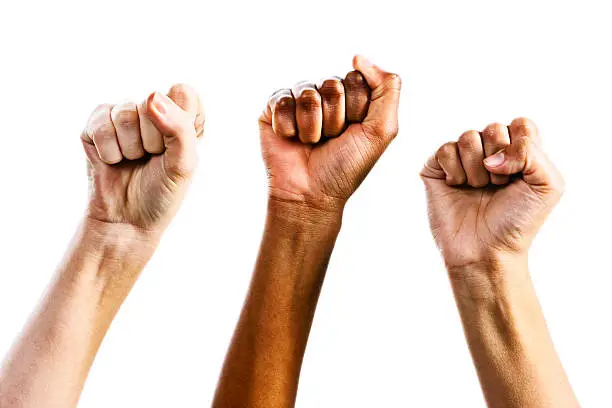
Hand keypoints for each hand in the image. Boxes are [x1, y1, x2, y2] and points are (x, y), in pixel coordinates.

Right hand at [81, 84, 203, 231]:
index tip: (176, 148)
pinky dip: (109, 150)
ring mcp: (123, 116)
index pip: (184, 92)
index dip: (179, 120)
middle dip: (153, 140)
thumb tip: (152, 97)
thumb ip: (179, 128)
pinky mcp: (97, 125)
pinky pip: (101, 121)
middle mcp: (154, 112)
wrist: (127, 222)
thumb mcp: (183, 165)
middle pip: (152, 101)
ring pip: (125, 113)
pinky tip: (113, 161)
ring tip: (133, 161)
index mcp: (183, 118)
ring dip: (131, 147)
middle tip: (151, 160)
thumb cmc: (161, 193)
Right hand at [259, 56, 400, 210]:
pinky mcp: (273, 108)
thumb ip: (388, 88)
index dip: (356, 110)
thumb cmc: (346, 166)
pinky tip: (291, 140)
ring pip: (307, 93)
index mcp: (351, 97)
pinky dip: (288, 127)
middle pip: (332, 85)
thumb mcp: (382, 130)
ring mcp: (298, 100)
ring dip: (312, 127)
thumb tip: (358, 57)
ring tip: (311, 143)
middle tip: (330, 141)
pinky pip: (282, 100)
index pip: (356, 79)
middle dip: (334, 119)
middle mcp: (324, 96)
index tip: (352, 133)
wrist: (311, 194)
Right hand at [421, 118, 563, 267]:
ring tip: (477, 189)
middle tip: (497, 186)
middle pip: (493, 129)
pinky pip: (445, 150)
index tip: (519, 176)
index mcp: (517, 152)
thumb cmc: (517, 221)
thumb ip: (532, 152)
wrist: (485, 250)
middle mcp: (489, 152)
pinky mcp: (437, 168)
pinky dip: (454, 171)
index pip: (521, 124)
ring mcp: (461, 159)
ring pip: (468, 137)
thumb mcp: (548, 185)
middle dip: (499, 161)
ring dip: (476, 170)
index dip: (520, 148)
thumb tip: (489, 156)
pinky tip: (457, 188)